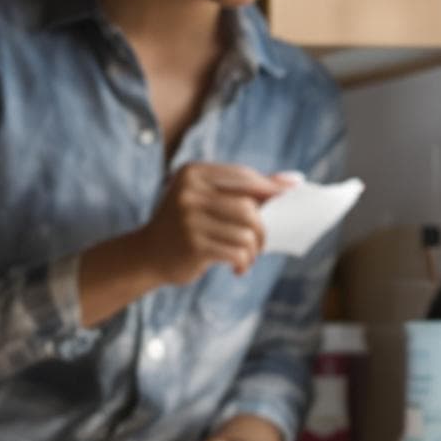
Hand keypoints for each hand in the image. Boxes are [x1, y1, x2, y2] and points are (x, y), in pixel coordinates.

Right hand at [138, 164, 292, 285]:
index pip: (242, 176)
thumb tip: (293, 180)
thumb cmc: (186, 224)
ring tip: (248, 258)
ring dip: (254, 250)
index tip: (292, 190)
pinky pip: (237, 252)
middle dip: (262, 229)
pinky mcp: (193, 245)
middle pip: (248, 207)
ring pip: (245, 233)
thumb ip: (245, 188)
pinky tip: (238, 268)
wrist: (147, 255)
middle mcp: (189, 192)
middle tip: (261, 244)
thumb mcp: (207, 199)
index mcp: (193, 173)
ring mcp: (189, 219)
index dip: (269, 186)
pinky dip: (244, 262)